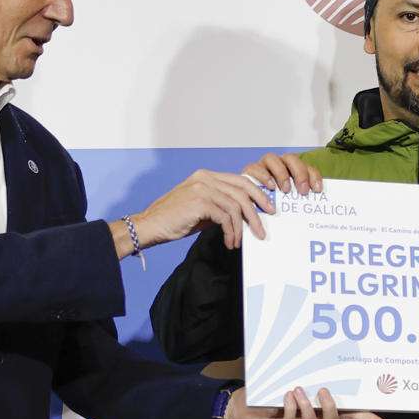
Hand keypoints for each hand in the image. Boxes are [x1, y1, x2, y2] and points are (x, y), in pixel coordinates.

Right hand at [125, 170, 277, 252]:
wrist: (150, 225)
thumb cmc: (175, 219)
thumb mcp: (202, 208)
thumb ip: (221, 205)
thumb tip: (245, 215)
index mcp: (206, 175)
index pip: (240, 180)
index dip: (257, 192)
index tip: (268, 206)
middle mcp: (205, 178)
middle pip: (242, 190)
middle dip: (257, 210)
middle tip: (263, 227)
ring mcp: (202, 188)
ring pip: (236, 205)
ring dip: (243, 227)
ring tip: (243, 240)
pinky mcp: (199, 202)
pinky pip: (225, 217)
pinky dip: (231, 232)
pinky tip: (230, 242)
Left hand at [224, 386, 383, 418]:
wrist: (239, 406)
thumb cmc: (266, 390)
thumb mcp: (288, 377)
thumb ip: (302, 372)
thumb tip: (318, 352)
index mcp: (317, 407)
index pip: (345, 414)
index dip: (362, 417)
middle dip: (331, 409)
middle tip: (324, 391)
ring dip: (307, 407)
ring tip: (297, 390)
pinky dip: (290, 408)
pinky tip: (286, 397)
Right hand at [240, 152, 322, 197]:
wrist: (248, 201)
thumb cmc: (272, 203)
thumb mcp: (289, 202)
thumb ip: (298, 201)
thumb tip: (314, 215)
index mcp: (292, 169)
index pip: (307, 167)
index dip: (314, 176)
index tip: (318, 190)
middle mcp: (278, 163)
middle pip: (291, 158)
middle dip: (299, 173)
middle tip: (303, 190)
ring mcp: (263, 165)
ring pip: (271, 158)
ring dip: (281, 173)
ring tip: (286, 190)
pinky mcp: (250, 170)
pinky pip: (255, 167)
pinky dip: (264, 176)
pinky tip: (270, 187)